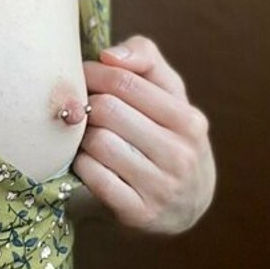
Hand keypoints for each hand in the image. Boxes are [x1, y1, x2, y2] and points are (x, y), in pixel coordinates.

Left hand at [72, 35, 215, 234]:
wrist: (187, 204)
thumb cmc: (168, 134)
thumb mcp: (169, 94)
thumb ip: (145, 59)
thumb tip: (109, 55)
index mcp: (188, 120)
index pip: (125, 82)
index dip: (93, 74)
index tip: (81, 76)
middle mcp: (180, 154)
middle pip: (107, 110)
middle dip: (87, 105)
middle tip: (81, 108)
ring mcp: (161, 187)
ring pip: (97, 143)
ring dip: (82, 137)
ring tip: (86, 136)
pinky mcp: (138, 213)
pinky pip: (93, 177)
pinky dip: (82, 165)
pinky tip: (87, 162)